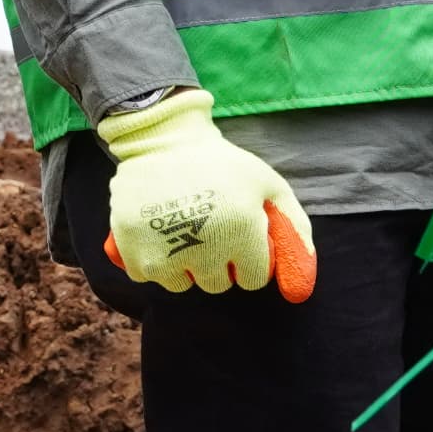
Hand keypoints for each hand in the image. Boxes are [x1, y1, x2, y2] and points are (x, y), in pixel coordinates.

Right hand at [95, 87, 316, 301]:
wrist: (162, 138)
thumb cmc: (222, 164)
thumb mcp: (269, 185)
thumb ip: (294, 232)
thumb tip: (298, 293)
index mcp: (243, 229)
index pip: (253, 278)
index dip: (247, 256)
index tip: (236, 233)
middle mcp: (206, 247)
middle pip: (217, 283)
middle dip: (216, 260)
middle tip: (206, 226)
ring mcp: (167, 253)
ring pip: (182, 283)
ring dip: (183, 262)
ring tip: (179, 226)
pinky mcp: (133, 252)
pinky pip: (148, 276)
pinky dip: (150, 259)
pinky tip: (154, 230)